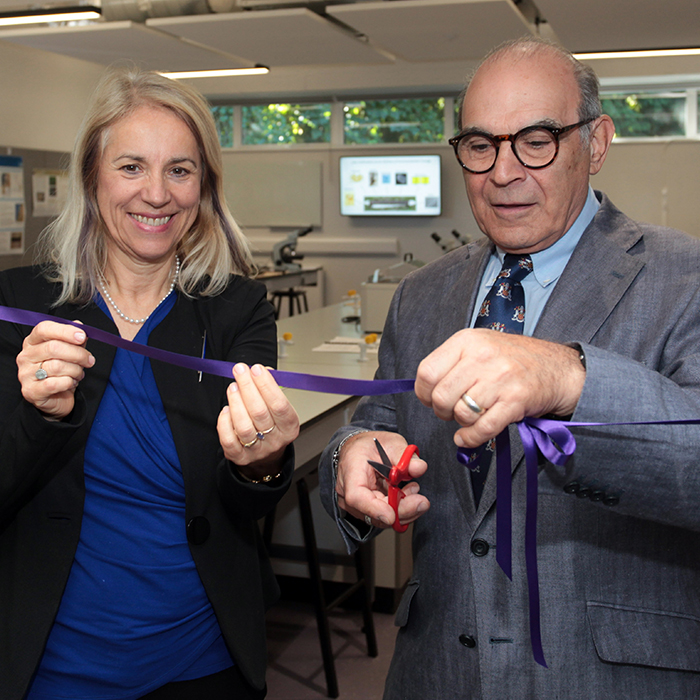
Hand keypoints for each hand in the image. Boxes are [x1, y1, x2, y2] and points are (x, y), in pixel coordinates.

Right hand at [16, 320, 94, 419]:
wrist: (56, 398)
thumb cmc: (62, 372)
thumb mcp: (69, 353)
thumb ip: (74, 339)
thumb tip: (80, 325)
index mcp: (33, 342)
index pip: (43, 329)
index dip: (65, 331)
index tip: (82, 336)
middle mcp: (26, 356)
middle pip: (53, 347)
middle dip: (78, 354)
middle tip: (89, 360)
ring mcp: (25, 374)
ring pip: (57, 366)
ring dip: (75, 370)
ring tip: (78, 374)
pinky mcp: (31, 391)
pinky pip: (54, 383)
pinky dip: (69, 382)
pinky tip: (71, 382)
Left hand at [217, 363, 299, 479]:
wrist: (265, 454)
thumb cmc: (272, 424)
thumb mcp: (278, 407)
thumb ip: (271, 388)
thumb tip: (262, 371)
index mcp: (289, 426)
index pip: (279, 404)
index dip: (267, 385)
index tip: (256, 369)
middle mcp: (275, 440)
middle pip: (260, 413)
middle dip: (248, 387)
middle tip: (240, 370)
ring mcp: (257, 450)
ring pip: (244, 426)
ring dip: (236, 402)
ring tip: (232, 387)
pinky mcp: (240, 457)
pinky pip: (229, 439)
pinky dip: (225, 422)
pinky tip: (226, 409)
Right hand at [336, 431, 428, 528]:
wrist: (357, 450)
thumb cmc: (370, 446)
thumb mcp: (390, 442)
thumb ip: (405, 455)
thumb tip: (419, 468)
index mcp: (351, 471)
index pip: (357, 496)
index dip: (375, 509)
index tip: (392, 515)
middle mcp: (348, 492)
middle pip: (372, 512)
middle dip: (401, 510)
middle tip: (422, 501)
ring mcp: (355, 504)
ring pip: (380, 519)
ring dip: (403, 509)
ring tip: (413, 488)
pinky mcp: (365, 511)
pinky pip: (383, 516)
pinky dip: (398, 509)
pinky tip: (406, 494)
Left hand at [414, 329, 585, 447]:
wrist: (558, 368)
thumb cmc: (514, 359)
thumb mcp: (479, 345)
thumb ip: (451, 362)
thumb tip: (424, 388)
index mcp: (467, 341)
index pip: (427, 372)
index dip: (424, 393)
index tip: (430, 399)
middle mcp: (482, 356)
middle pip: (441, 396)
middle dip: (442, 411)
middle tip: (451, 411)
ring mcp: (500, 378)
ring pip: (461, 413)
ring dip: (461, 422)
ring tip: (471, 416)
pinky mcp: (515, 401)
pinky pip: (483, 428)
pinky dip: (471, 438)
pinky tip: (470, 436)